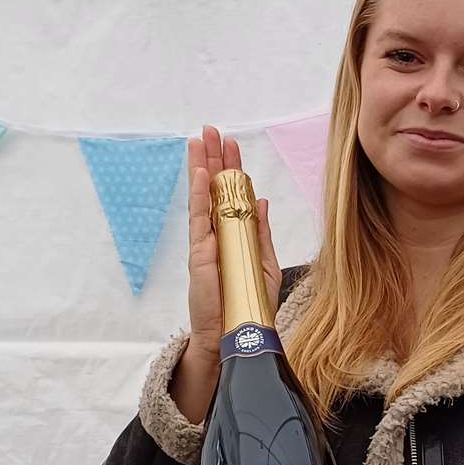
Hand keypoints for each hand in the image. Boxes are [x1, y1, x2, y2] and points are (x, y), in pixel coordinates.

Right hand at [185, 125, 281, 359]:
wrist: (232, 335)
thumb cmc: (248, 303)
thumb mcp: (264, 262)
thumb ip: (261, 231)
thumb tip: (260, 200)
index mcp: (231, 234)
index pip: (230, 194)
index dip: (231, 168)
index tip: (231, 143)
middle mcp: (215, 234)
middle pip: (213, 189)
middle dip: (213, 158)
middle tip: (211, 130)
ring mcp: (205, 242)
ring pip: (202, 197)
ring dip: (202, 167)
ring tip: (200, 140)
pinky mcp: (200, 254)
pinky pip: (199, 219)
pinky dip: (200, 195)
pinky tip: (201, 174)